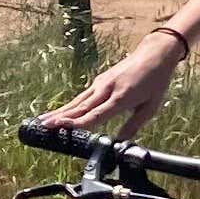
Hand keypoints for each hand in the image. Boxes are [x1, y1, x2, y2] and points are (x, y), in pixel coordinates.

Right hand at [40, 32, 186, 138]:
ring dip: (60, 111)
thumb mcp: (150, 108)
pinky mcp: (100, 81)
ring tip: (43, 120)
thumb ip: (133, 127)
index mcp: (121, 98)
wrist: (154, 54)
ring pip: (78, 100)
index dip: (79, 122)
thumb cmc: (155, 82)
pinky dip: (69, 105)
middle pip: (80, 106)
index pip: (96, 114)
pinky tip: (60, 112)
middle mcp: (107, 89)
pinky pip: (82, 96)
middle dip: (61, 117)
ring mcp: (101, 83)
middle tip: (43, 126)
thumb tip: (120, 144)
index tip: (63, 127)